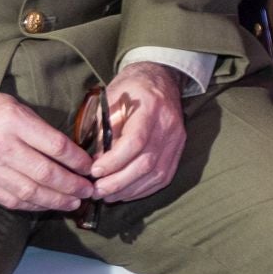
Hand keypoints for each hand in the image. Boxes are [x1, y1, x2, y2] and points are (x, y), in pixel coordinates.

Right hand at [0, 88, 93, 211]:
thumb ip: (39, 128)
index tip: (90, 167)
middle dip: (72, 185)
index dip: (77, 160)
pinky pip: (10, 200)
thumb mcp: (15, 106)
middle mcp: (2, 147)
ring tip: (74, 202)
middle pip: (45, 173)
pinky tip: (46, 205)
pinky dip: (32, 205)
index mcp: (14, 122)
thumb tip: (69, 150)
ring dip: (56, 200)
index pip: (55, 146)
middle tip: (89, 191)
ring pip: (30, 192)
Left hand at [91, 62, 188, 202]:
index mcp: (151, 107)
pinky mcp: (178, 149)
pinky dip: (143, 189)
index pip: (136, 141)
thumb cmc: (131, 88)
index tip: (94, 171)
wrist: (161, 78)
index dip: (114, 161)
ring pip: (156, 175)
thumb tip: (94, 162)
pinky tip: (125, 192)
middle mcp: (168, 125)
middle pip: (146, 163)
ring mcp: (177, 139)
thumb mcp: (111, 99)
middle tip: (96, 190)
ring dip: (129, 190)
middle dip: (118, 182)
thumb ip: (104, 130)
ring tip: (107, 195)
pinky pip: (163, 177)